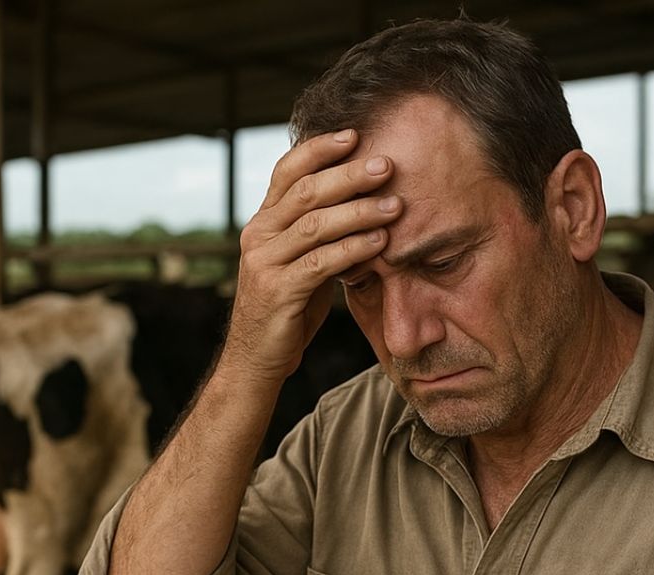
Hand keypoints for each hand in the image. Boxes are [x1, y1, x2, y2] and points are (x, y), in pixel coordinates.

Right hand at [223, 129, 401, 385]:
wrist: (258, 359)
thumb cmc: (288, 308)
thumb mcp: (301, 261)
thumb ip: (319, 232)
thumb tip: (362, 199)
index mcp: (263, 221)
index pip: (287, 171)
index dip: (319, 148)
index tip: (355, 134)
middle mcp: (258, 235)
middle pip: (305, 191)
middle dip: (349, 175)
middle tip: (386, 165)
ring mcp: (264, 262)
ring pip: (315, 224)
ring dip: (359, 211)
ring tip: (395, 205)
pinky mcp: (277, 290)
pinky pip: (321, 262)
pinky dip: (353, 248)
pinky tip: (380, 241)